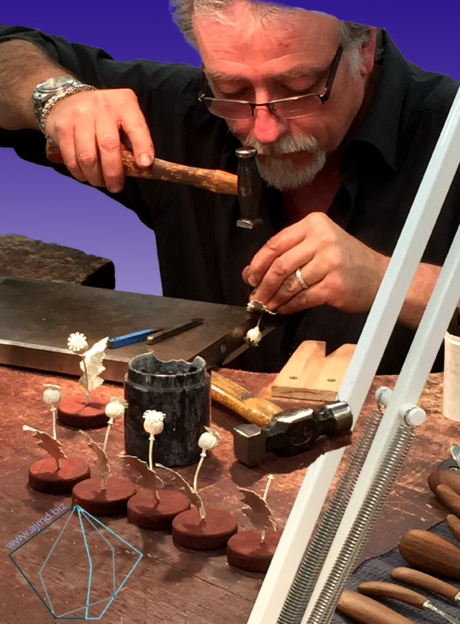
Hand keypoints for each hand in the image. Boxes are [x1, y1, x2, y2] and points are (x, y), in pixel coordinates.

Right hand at [44, 88, 153, 192]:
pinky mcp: (62, 126)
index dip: (142, 146)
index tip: (144, 165)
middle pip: (108, 145)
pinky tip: (85, 175)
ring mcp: (80, 115)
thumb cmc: (104, 117)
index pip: (136, 126)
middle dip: (113, 173)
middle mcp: (102, 106)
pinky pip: (71, 158)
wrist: (68, 99)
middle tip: (116, 187)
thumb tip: (138, 169)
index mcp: (124, 103)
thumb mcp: (123, 119)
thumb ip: (131, 140)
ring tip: (99, 182)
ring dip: (95, 176)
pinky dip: (79, 173)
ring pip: (87, 156)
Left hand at [242, 212, 388, 314]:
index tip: (250, 277)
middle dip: (263, 284)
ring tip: (268, 304)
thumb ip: (290, 252)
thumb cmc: (347, 261)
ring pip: (289, 283)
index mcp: (314, 224)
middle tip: (256, 296)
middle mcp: (322, 239)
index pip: (276, 243)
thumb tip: (254, 271)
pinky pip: (302, 298)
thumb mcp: (320, 244)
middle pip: (279, 264)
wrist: (380, 277)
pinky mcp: (334, 285)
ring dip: (274, 297)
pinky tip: (284, 308)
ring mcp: (330, 262)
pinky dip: (289, 306)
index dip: (258, 263)